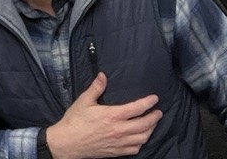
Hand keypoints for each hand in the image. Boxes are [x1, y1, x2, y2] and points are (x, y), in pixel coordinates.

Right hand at [45, 72, 161, 158]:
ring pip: (142, 138)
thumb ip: (96, 88)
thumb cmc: (75, 121)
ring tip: (152, 124)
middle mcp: (119, 130)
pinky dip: (141, 143)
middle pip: (144, 124)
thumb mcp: (84, 101)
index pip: (137, 108)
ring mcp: (118, 143)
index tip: (155, 98)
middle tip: (158, 113)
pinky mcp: (116, 152)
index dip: (148, 102)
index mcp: (112, 115)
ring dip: (150, 130)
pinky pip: (134, 149)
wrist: (67, 142)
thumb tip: (102, 75)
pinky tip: (140, 138)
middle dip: (154, 118)